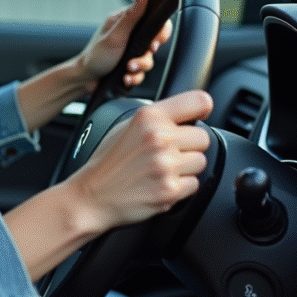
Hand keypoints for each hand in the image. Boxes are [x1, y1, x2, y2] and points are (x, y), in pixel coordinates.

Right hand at [67, 91, 212, 231]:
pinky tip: (160, 183)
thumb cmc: (108, 162)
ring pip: (201, 161)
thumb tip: (187, 114)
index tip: (198, 117)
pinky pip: (194, 184)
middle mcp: (159, 137)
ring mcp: (166, 164)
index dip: (202, 110)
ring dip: (186, 167)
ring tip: (161, 169)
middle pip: (204, 137)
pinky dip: (181, 187)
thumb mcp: (126, 126)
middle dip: (189, 146)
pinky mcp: (170, 189)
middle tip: (167, 152)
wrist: (92, 195)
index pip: (199, 101)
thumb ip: (157, 118)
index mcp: (149, 117)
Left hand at [76, 0, 171, 91]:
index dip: (160, 32)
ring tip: (127, 70)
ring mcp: (130, 51)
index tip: (154, 44)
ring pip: (149, 59)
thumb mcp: (115, 36)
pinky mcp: (130, 65)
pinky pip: (142, 72)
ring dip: (139, 67)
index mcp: (125, 21)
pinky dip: (134, 77)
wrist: (85, 80)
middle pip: (155, 41)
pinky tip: (125, 78)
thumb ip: (130, 18)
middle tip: (139, 58)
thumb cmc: (95, 56)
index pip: (153, 18)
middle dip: (148, 55)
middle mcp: (129, 34)